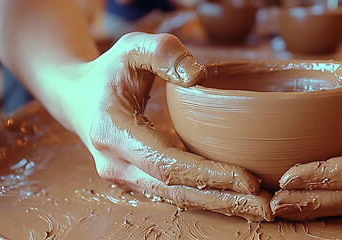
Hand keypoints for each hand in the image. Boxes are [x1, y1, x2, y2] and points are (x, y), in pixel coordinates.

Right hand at [59, 32, 272, 220]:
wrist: (76, 98)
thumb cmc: (107, 71)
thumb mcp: (130, 48)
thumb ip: (162, 52)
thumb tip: (198, 76)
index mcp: (112, 133)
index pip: (166, 164)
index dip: (208, 174)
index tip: (247, 179)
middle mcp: (116, 165)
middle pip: (176, 192)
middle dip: (223, 200)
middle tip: (265, 205)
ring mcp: (125, 177)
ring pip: (177, 199)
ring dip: (219, 204)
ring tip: (260, 208)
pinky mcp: (138, 180)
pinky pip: (175, 193)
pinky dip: (207, 197)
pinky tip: (238, 199)